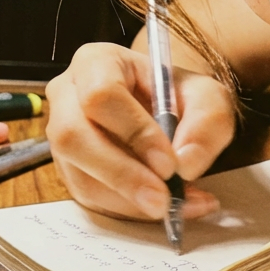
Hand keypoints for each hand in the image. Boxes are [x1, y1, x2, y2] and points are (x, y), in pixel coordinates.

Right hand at [45, 42, 235, 220]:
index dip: (133, 131)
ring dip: (128, 199)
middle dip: (121, 174)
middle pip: (73, 137)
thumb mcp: (208, 96)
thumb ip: (207, 122)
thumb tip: (185, 164)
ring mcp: (61, 134)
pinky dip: (129, 209)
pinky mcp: (69, 168)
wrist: (165, 106)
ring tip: (175, 205)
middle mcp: (67, 95)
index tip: (169, 163)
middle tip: (163, 199)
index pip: (102, 94)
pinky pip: (89, 197)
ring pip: (80, 174)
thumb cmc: (178, 94)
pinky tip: (166, 206)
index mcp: (97, 61)